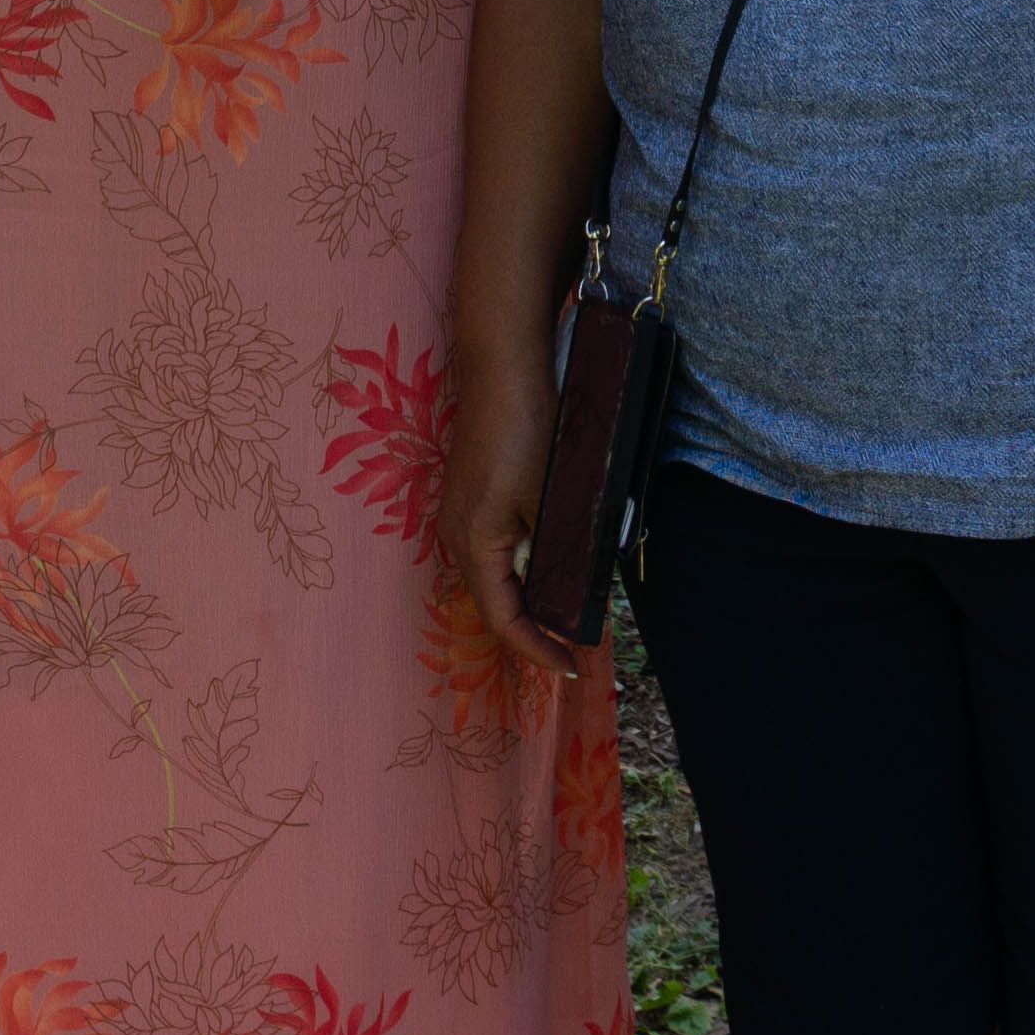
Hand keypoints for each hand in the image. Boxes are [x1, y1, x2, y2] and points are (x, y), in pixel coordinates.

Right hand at [443, 343, 595, 681]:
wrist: (503, 367)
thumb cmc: (526, 431)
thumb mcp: (550, 499)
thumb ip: (560, 550)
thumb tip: (578, 596)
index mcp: (473, 544)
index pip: (503, 620)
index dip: (537, 649)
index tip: (571, 667)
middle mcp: (457, 536)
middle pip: (495, 603)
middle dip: (533, 631)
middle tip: (574, 650)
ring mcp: (462, 515)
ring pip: (496, 577)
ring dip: (530, 600)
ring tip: (567, 617)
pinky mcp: (472, 497)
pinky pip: (496, 550)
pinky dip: (524, 571)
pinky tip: (551, 569)